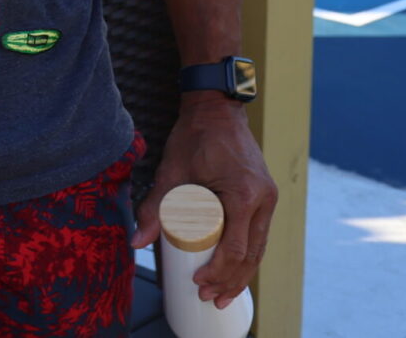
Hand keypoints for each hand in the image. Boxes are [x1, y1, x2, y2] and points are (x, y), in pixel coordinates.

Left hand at [133, 97, 277, 305]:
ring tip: (223, 294)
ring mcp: (268, 198)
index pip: (235, 248)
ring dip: (243, 273)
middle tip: (210, 298)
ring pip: (259, 247)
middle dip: (231, 281)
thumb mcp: (171, 171)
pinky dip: (249, 254)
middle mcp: (264, 199)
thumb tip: (137, 242)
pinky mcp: (264, 196)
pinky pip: (259, 233)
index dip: (218, 271)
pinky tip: (237, 270)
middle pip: (252, 254)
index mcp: (245, 195)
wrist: (217, 107)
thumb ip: (155, 207)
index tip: (198, 282)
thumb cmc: (195, 136)